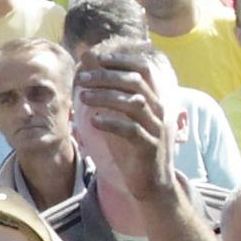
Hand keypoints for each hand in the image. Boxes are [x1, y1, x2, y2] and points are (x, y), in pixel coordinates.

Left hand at [74, 45, 171, 192]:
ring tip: (82, 97)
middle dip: (107, 77)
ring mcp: (156, 129)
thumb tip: (89, 61)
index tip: (99, 58)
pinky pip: (131, 130)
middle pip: (135, 83)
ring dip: (105, 97)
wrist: (152, 183)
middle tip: (82, 78)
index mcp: (154, 100)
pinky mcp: (149, 147)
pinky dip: (111, 122)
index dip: (122, 61)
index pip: (144, 70)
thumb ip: (109, 92)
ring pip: (133, 104)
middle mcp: (159, 111)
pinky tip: (94, 121)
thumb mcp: (122, 116)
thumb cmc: (133, 146)